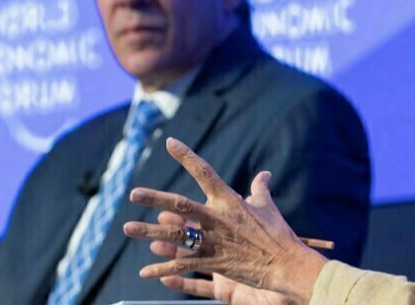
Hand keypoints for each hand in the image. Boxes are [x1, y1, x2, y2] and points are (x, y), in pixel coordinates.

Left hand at [123, 137, 327, 302]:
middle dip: (155, 198)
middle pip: (180, 205)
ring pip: (174, 235)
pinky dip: (163, 269)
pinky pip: (182, 265)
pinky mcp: (213, 263)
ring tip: (128, 228)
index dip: (186, 156)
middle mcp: (217, 219)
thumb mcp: (269, 207)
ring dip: (149, 232)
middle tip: (133, 193)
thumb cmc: (278, 234)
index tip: (170, 142)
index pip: (204, 172)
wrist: (286, 264)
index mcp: (229, 200)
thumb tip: (264, 174)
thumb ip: (260, 189)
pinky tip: (145, 272)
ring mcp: (213, 241)